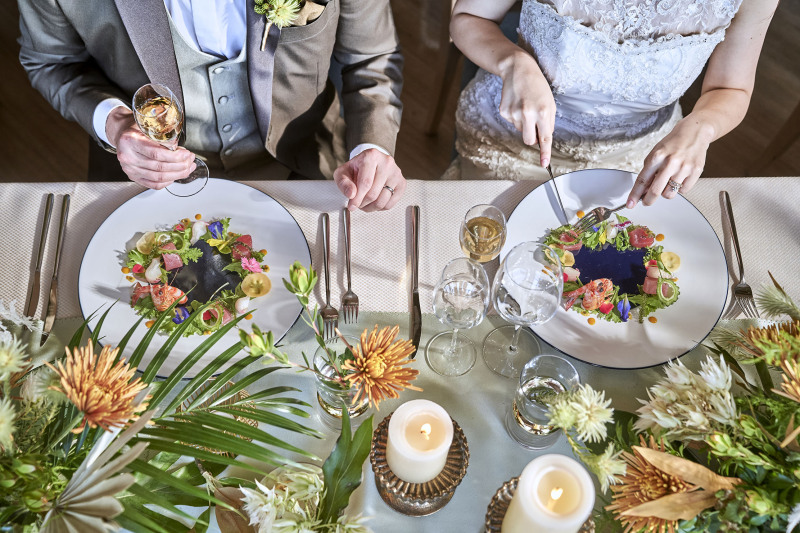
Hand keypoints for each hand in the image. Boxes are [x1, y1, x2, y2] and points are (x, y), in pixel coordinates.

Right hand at [106, 107, 195, 189]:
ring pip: (159, 178)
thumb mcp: (148, 127)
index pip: (156, 153)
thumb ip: (162, 137)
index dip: (175, 156)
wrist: (123, 136)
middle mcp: (128, 157)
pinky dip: (168, 181)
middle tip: (190, 160)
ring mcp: (129, 169)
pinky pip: (154, 184)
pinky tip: (176, 175)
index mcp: (130, 141)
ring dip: (178, 174)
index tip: (187, 154)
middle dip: (180, 165)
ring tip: (188, 167)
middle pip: (159, 167)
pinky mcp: (133, 177)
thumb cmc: (137, 130)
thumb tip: (180, 149)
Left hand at [333, 149, 405, 211]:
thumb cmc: (356, 169)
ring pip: (382, 201)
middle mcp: (386, 162)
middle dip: (362, 203)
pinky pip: (390, 204)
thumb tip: (351, 194)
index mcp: (371, 156)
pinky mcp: (402, 183)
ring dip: (371, 207)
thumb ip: (344, 183)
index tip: (351, 206)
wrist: (370, 164)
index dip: (357, 198)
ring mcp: (396, 173)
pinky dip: (380, 207)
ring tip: (364, 203)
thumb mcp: (343, 173)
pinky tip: (374, 201)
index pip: (365, 183)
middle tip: (357, 203)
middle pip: (373, 193)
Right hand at [498, 51, 555, 166]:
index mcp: (542, 111)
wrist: (518, 69)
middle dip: (532, 137)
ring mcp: (513, 113)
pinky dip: (515, 116)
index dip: (545, 153)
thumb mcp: (549, 102)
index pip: (545, 138)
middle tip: (534, 123)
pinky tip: (517, 103)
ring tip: (525, 105)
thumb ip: (548, 122)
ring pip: (520, 130)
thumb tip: (543, 139)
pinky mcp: (504, 111)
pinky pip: (512, 123)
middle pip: (529, 140)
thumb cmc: (537, 85)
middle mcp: (527, 114)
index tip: (544, 164)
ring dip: (524, 123)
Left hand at [626, 118, 713, 207]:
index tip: (630, 204)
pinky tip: (680, 177)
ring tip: (668, 182)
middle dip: (648, 200)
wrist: (694, 132)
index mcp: (657, 157)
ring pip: (669, 194)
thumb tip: (642, 192)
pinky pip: (683, 190)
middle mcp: (670, 162)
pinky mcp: (696, 171)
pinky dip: (679, 188)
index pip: (642, 180)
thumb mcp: (656, 154)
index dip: (635, 195)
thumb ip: (649, 172)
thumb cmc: (672, 144)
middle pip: (655, 191)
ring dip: (666, 192)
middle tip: (646, 202)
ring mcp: (684, 167)